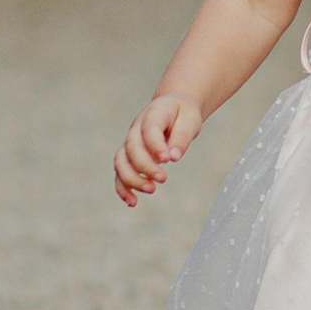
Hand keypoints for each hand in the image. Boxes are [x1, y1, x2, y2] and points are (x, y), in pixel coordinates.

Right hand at [115, 93, 202, 207]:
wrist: (172, 108)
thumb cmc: (182, 114)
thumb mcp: (190, 119)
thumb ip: (182, 137)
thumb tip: (173, 157)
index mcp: (153, 114)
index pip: (149, 129)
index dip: (156, 145)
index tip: (168, 160)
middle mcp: (136, 128)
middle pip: (132, 148)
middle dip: (145, 166)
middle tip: (163, 178)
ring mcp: (130, 142)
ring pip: (121, 161)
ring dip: (132, 178)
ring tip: (151, 190)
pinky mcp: (130, 156)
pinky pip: (120, 173)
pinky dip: (123, 188)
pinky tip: (132, 201)